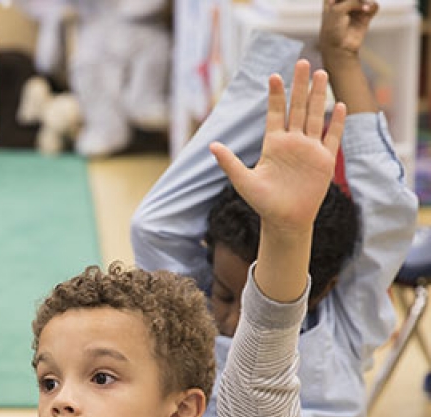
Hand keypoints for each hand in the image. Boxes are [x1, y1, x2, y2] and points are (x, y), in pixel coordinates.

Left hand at [210, 61, 344, 235]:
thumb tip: (211, 146)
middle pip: (297, 108)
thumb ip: (230, 163)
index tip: (274, 76)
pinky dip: (336, 122)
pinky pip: (332, 137)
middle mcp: (292, 143)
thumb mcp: (244, 181)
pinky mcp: (324, 161)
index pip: (274, 113)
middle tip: (302, 62)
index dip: (275, 95)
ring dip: (318, 96)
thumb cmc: (263, 204)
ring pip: (315, 117)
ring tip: (321, 73)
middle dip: (299, 86)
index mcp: (273, 144)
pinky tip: (338, 105)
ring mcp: (309, 150)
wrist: (285, 221)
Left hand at [319, 0, 378, 60]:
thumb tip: (366, 3)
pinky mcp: (364, 17)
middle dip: (355, 0)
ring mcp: (355, 10)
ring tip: (363, 8)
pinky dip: (371, 7)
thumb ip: (352, 0)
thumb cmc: (333, 30)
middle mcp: (343, 4)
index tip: (344, 6)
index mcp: (331, 0)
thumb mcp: (338, 9)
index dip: (342, 0)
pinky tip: (367, 11)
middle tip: (355, 4)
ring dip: (364, 2)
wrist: (339, 49)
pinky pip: (373, 6)